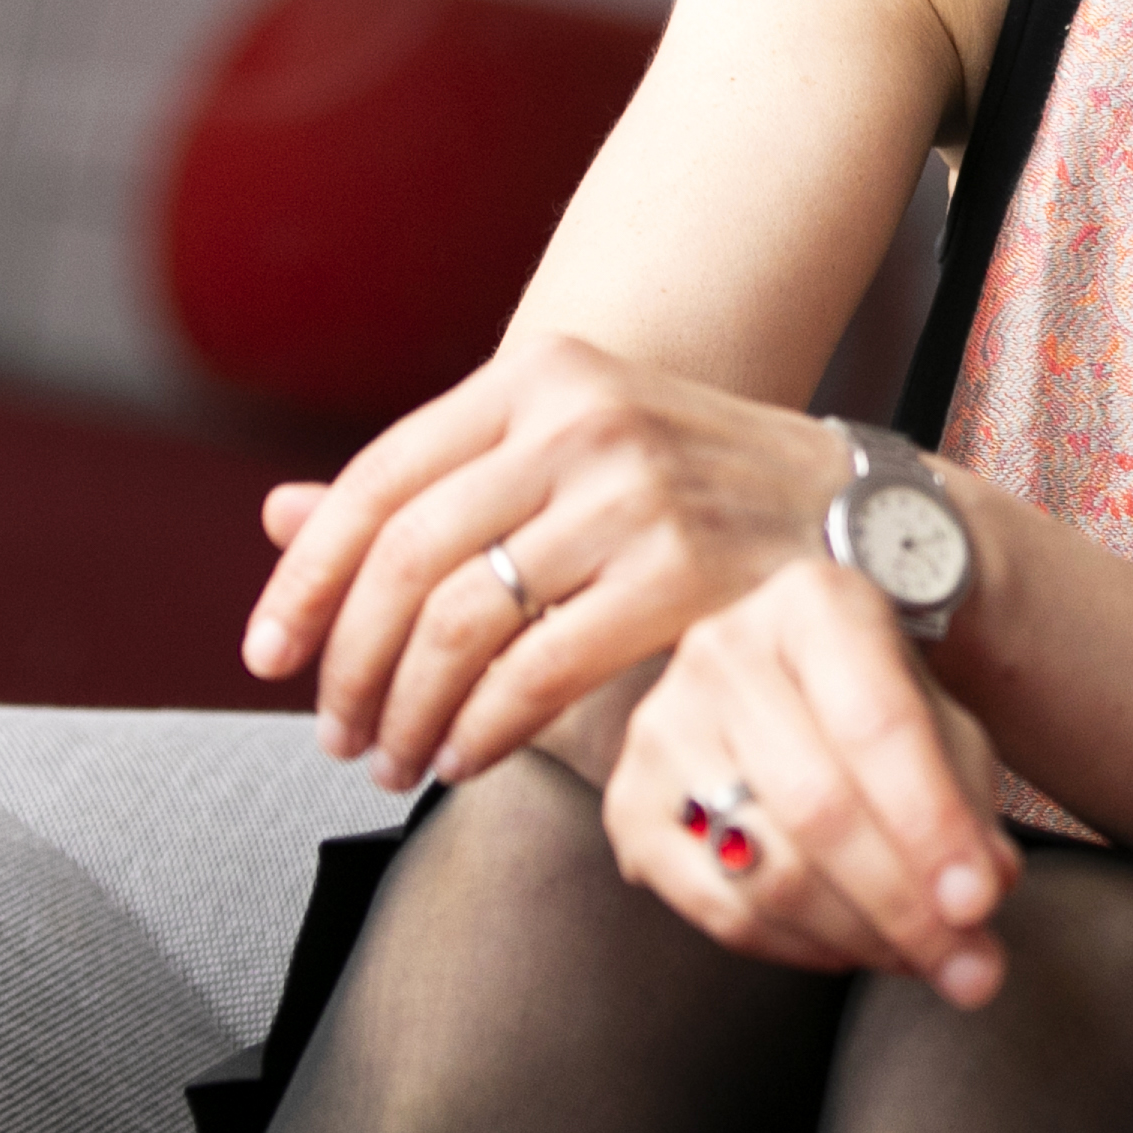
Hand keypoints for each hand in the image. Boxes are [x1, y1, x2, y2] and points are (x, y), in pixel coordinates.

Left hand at [245, 331, 837, 791]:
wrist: (867, 517)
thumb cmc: (698, 492)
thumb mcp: (565, 452)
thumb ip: (433, 486)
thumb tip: (275, 515)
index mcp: (540, 374)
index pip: (379, 478)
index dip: (306, 576)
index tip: (265, 655)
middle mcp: (581, 419)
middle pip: (408, 557)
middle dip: (349, 664)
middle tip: (332, 733)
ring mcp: (634, 493)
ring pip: (462, 621)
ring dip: (407, 710)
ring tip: (393, 758)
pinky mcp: (682, 574)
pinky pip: (537, 670)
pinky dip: (482, 727)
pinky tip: (464, 756)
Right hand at [608, 560, 1023, 1004]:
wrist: (794, 681)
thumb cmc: (880, 705)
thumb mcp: (943, 728)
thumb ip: (968, 806)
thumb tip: (980, 892)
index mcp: (813, 604)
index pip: (878, 723)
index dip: (931, 823)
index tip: (980, 903)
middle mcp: (722, 651)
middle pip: (818, 805)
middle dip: (903, 904)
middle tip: (970, 967)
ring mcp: (662, 726)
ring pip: (768, 870)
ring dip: (860, 937)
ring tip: (923, 958)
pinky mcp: (629, 805)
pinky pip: (720, 910)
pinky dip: (800, 950)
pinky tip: (852, 947)